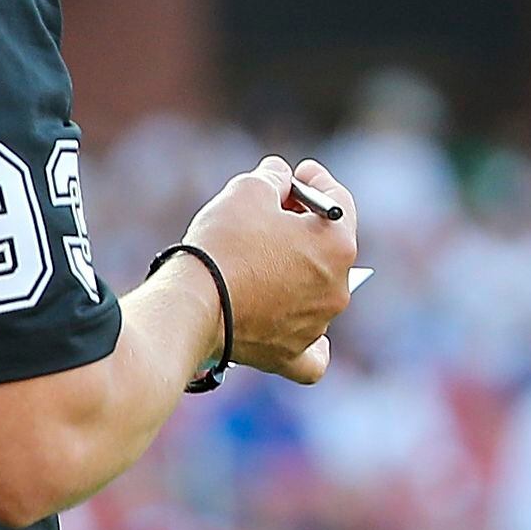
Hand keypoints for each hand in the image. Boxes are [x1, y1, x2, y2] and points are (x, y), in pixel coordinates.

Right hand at [182, 155, 358, 383]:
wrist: (192, 304)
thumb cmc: (222, 244)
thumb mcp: (246, 190)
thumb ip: (272, 178)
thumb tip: (280, 176)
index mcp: (337, 244)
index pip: (338, 201)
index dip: (316, 180)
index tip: (297, 174)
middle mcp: (338, 287)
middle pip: (329, 247)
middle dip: (304, 228)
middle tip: (272, 215)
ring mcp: (316, 323)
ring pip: (319, 293)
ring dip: (299, 275)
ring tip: (263, 264)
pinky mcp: (289, 352)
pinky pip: (312, 354)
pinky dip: (311, 344)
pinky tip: (303, 333)